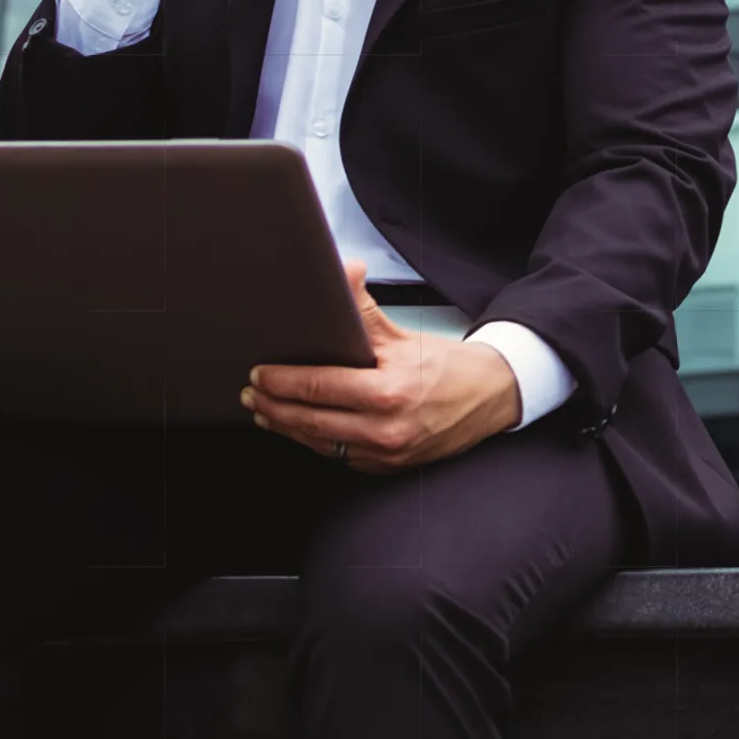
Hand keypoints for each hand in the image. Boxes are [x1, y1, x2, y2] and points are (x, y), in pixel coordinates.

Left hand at [241, 261, 522, 473]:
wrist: (489, 398)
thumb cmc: (445, 366)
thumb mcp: (401, 334)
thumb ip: (363, 308)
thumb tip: (344, 271)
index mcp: (387, 393)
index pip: (319, 388)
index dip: (282, 382)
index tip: (259, 373)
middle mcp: (385, 430)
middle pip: (311, 422)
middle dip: (274, 408)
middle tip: (250, 394)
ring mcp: (387, 454)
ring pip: (321, 444)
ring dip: (287, 429)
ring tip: (264, 412)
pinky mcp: (389, 466)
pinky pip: (340, 456)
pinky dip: (314, 442)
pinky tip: (298, 429)